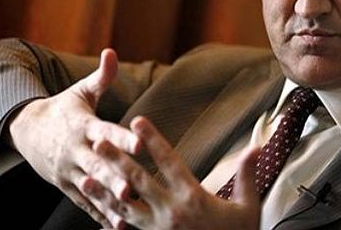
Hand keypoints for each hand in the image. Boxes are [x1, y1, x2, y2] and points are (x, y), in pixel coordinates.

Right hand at [7, 49, 140, 228]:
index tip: (141, 142)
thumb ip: (101, 76)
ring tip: (127, 211)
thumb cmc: (64, 109)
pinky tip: (117, 224)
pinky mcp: (67, 184)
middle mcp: (77, 149)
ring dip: (108, 199)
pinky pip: (84, 201)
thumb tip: (112, 51)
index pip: (106, 131)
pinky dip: (98, 213)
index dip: (123, 137)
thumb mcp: (81, 92)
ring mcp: (70, 169)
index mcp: (84, 125)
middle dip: (114, 175)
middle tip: (131, 186)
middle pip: (98, 164)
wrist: (28, 130)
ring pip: (91, 186)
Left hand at [87, 116, 260, 229]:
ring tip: (85, 177)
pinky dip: (111, 224)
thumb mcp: (248, 206)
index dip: (152, 139)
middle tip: (98, 140)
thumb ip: (247, 175)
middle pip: (138, 180)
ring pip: (124, 207)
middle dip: (117, 158)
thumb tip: (255, 147)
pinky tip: (97, 220)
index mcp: (192, 196)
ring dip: (104, 191)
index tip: (138, 120)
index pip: (169, 160)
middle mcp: (170, 211)